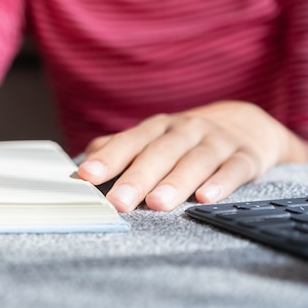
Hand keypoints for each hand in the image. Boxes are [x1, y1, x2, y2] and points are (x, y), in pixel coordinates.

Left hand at [77, 101, 307, 211]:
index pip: (129, 142)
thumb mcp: (152, 139)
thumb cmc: (184, 141)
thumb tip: (82, 166)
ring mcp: (216, 141)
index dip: (107, 159)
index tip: (86, 176)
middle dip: (137, 177)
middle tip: (118, 202)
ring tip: (157, 204)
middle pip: (159, 153)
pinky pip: (234, 169)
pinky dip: (221, 183)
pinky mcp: (245, 156)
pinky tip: (206, 198)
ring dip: (175, 182)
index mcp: (157, 128)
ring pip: (195, 160)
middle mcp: (185, 130)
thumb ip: (118, 150)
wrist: (244, 125)